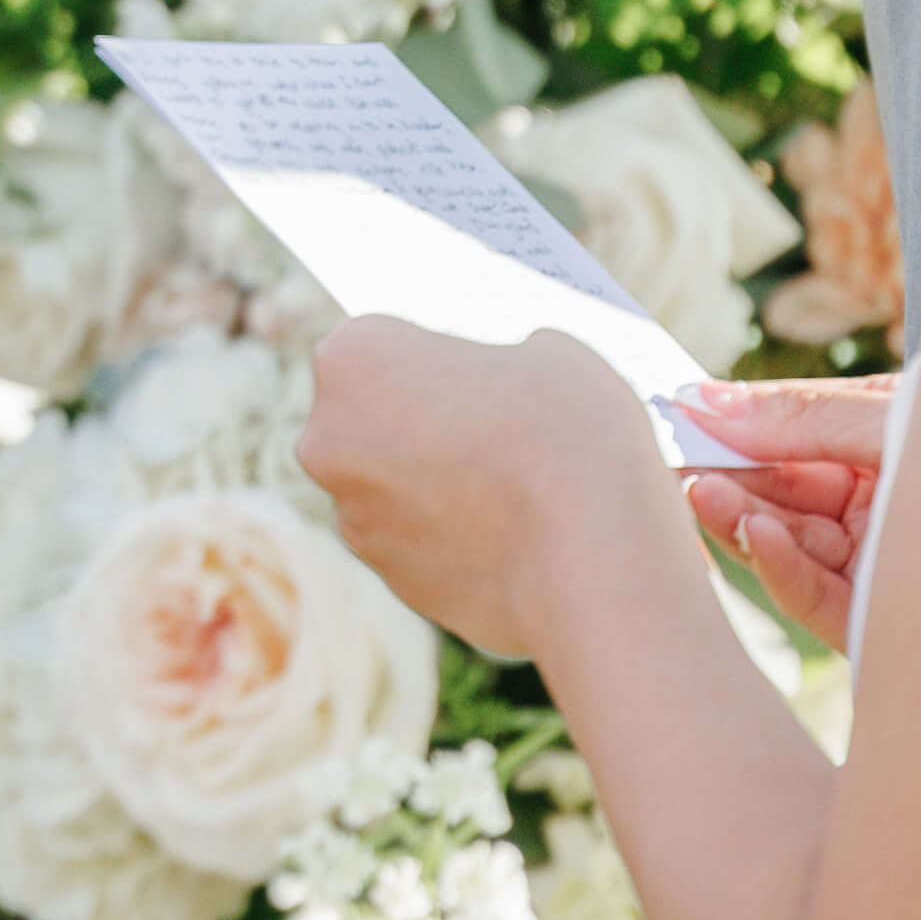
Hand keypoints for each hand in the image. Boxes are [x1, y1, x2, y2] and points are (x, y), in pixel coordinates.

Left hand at [304, 314, 681, 679]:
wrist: (591, 561)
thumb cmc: (566, 434)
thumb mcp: (551, 352)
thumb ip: (505, 356)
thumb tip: (506, 378)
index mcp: (353, 358)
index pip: (382, 339)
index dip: (436, 350)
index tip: (478, 367)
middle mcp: (329, 438)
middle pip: (375, 414)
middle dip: (427, 416)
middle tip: (501, 422)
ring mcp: (354, 517)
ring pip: (395, 482)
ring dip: (439, 478)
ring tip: (520, 483)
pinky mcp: (391, 580)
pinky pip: (421, 541)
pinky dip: (456, 535)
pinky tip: (517, 533)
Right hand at [668, 372, 896, 646]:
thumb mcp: (894, 415)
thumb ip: (804, 415)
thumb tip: (706, 401)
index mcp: (879, 443)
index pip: (788, 437)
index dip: (733, 427)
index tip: (677, 415)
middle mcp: (871, 502)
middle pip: (775, 494)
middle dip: (724, 477)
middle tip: (674, 461)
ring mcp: (869, 560)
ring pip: (783, 544)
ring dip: (739, 519)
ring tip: (702, 493)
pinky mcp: (874, 616)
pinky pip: (814, 596)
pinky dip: (780, 568)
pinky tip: (758, 535)